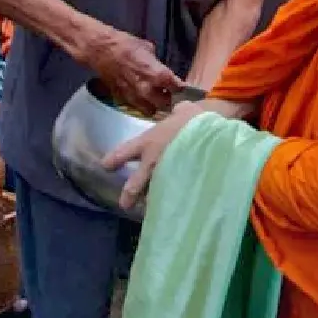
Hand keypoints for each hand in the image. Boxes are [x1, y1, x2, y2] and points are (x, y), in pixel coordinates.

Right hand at [74, 24, 182, 115]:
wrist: (100, 50)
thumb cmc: (125, 45)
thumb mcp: (148, 49)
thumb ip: (157, 64)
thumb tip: (161, 69)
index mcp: (158, 74)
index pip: (178, 88)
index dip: (183, 90)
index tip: (185, 89)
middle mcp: (148, 89)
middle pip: (167, 104)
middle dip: (170, 100)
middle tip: (170, 94)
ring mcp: (135, 96)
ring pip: (152, 110)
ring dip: (156, 105)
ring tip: (157, 98)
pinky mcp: (123, 99)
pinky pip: (137, 108)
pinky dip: (142, 104)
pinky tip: (143, 98)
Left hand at [96, 97, 214, 208]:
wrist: (211, 135)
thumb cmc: (195, 119)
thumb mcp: (183, 111)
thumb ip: (178, 112)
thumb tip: (181, 110)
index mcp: (148, 142)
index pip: (123, 153)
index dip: (113, 160)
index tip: (106, 166)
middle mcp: (152, 163)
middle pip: (134, 185)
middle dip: (128, 196)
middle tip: (125, 205)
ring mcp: (165, 177)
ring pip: (152, 195)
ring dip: (151, 201)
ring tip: (152, 208)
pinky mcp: (179, 186)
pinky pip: (171, 197)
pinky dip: (170, 202)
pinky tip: (173, 206)